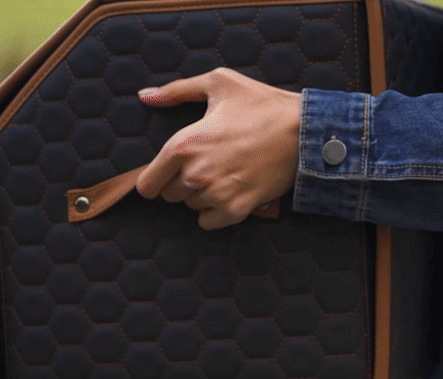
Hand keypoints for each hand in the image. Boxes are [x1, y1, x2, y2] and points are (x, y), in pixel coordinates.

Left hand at [136, 67, 301, 229]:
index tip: (165, 176)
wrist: (303, 132)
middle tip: (205, 166)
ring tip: (224, 174)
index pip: (147, 185)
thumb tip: (145, 97)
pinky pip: (208, 222)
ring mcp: (215, 195)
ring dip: (201, 195)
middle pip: (170, 196)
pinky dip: (215, 213)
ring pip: (191, 207)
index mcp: (182, 146)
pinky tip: (229, 193)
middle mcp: (194, 174)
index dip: (154, 180)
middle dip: (181, 183)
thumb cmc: (261, 105)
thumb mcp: (218, 84)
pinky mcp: (235, 210)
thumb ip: (176, 92)